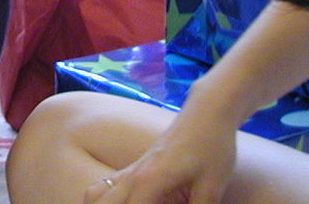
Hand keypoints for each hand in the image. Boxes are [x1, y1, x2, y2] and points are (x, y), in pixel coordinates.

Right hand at [84, 116, 235, 203]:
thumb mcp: (211, 188)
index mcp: (150, 181)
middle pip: (99, 202)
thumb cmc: (212, 148)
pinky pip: (106, 186)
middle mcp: (133, 175)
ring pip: (96, 193)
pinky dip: (104, 200)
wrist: (206, 114)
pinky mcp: (135, 167)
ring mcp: (131, 169)